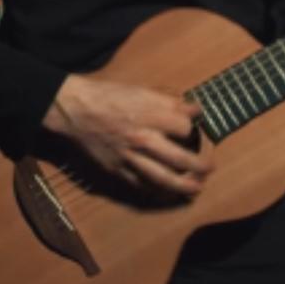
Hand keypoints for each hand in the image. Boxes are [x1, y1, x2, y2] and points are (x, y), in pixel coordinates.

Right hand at [42, 75, 210, 197]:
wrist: (75, 111)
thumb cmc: (107, 96)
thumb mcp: (141, 90)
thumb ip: (169, 102)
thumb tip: (195, 110)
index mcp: (150, 115)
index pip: (185, 127)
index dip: (194, 126)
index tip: (196, 126)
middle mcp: (143, 139)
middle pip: (181, 158)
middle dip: (200, 166)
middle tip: (209, 167)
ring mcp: (131, 158)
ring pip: (164, 178)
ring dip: (184, 185)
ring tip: (197, 188)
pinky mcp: (118, 170)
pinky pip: (142, 185)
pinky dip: (158, 192)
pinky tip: (169, 193)